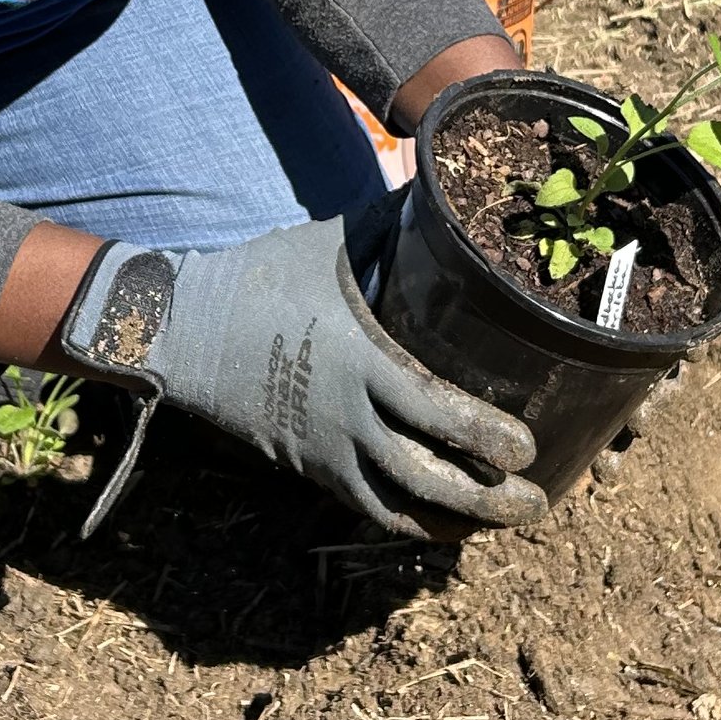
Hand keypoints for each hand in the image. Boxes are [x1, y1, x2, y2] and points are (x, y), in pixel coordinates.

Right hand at [60, 212, 546, 535]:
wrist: (186, 329)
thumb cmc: (264, 276)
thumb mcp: (333, 244)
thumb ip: (394, 228)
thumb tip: (449, 196)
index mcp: (361, 362)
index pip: (438, 414)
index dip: (488, 440)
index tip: (528, 447)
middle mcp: (347, 419)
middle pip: (427, 480)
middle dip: (487, 501)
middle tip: (535, 503)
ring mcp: (325, 452)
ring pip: (398, 509)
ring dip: (454, 523)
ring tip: (497, 523)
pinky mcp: (309, 469)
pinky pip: (368, 507)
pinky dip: (410, 521)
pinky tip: (443, 522)